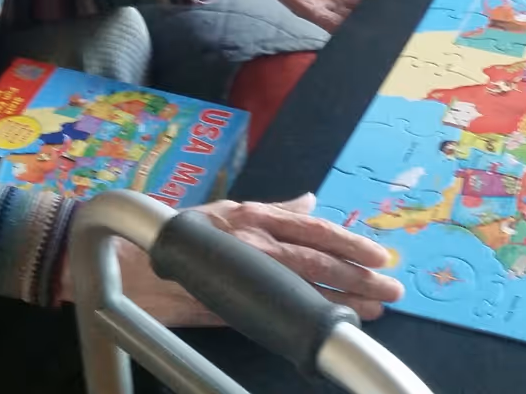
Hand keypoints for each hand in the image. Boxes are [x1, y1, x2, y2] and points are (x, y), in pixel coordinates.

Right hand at [113, 194, 403, 324]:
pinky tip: (327, 325)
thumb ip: (276, 210)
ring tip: (372, 310)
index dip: (350, 243)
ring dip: (341, 298)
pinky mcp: (230, 301)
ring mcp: (243, 270)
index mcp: (257, 215)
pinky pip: (275, 310)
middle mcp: (254, 239)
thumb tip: (310, 200)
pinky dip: (304, 317)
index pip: (315, 228)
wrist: (135, 264)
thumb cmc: (186, 235)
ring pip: (303, 284)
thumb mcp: (232, 211)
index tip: (380, 256)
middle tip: (390, 290)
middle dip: (358, 276)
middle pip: (318, 258)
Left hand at [187, 0, 392, 29]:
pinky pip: (327, 21)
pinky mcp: (303, 6)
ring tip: (389, 32)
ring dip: (364, 24)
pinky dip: (343, 28)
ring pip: (347, 17)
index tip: (406, 2)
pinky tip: (360, 33)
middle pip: (359, 6)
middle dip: (377, 13)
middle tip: (404, 22)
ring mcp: (318, 1)